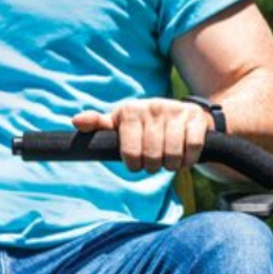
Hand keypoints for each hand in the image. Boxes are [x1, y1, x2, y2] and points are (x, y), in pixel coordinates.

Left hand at [71, 98, 212, 171]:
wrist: (186, 115)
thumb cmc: (145, 125)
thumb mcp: (120, 123)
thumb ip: (98, 124)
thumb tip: (75, 121)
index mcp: (130, 110)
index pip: (130, 154)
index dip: (134, 165)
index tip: (137, 161)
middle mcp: (152, 107)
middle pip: (151, 157)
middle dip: (153, 166)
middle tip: (155, 161)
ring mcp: (175, 111)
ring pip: (171, 155)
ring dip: (171, 165)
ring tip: (168, 159)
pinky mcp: (196, 118)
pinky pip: (192, 149)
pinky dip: (188, 160)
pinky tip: (184, 156)